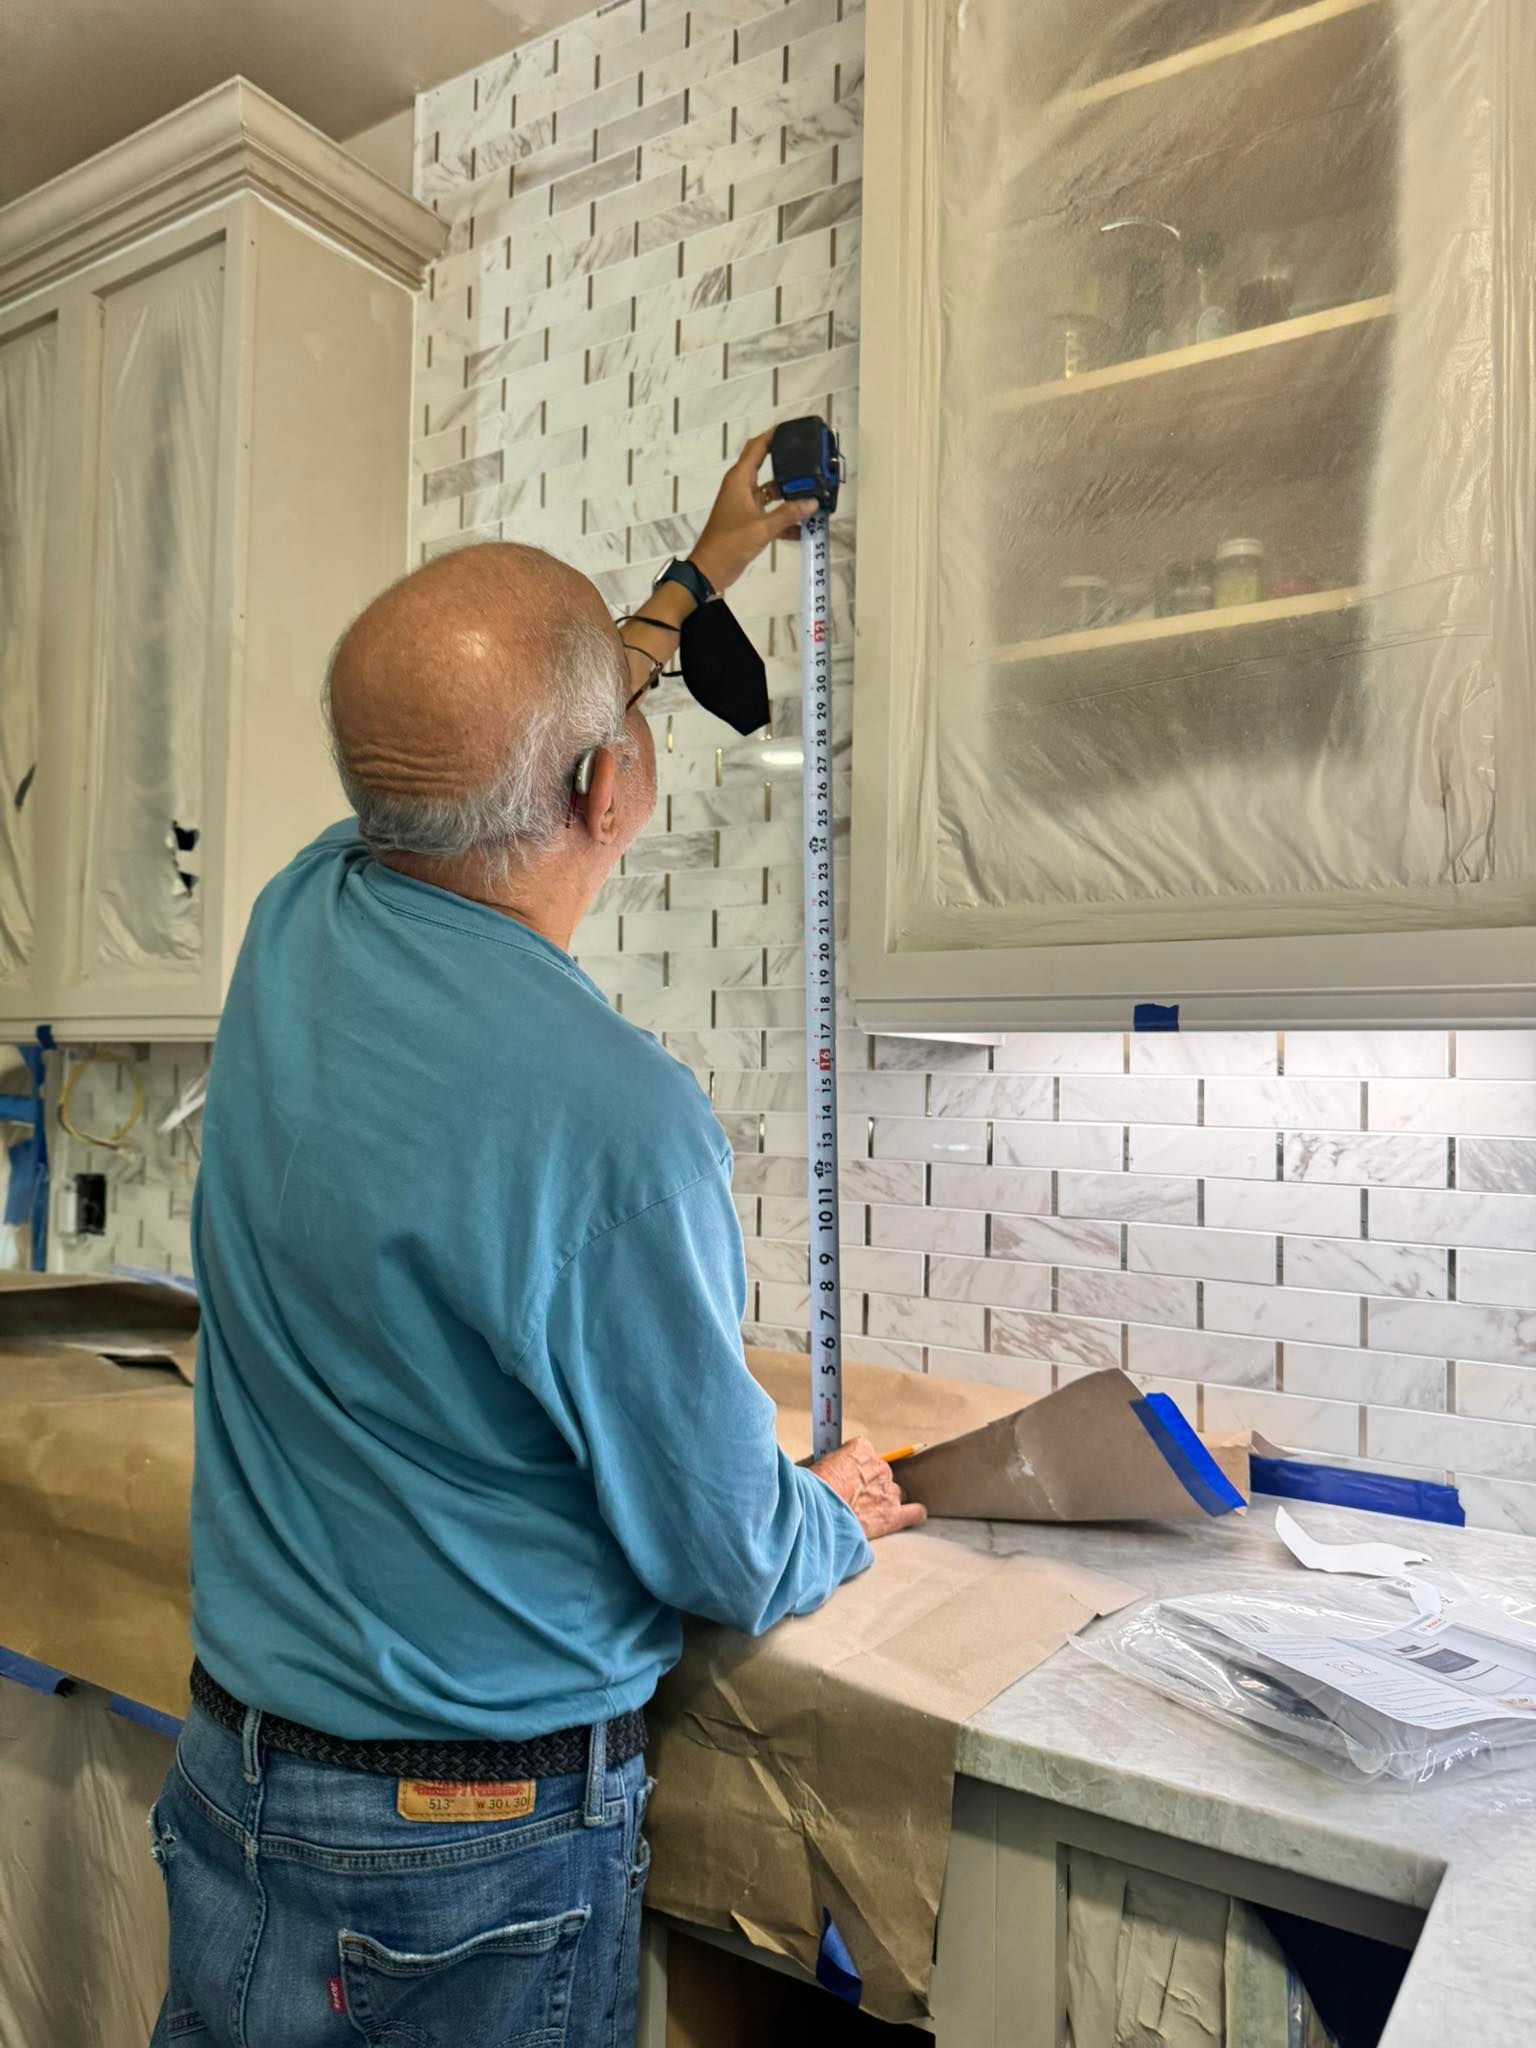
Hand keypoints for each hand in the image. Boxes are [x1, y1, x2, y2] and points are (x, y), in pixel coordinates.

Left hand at [689, 430, 818, 593]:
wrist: (712, 569)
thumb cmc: (730, 542)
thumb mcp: (762, 527)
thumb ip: (789, 514)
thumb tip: (813, 503)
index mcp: (740, 480)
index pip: (757, 447)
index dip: (772, 435)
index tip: (791, 429)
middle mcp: (743, 487)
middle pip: (768, 468)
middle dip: (790, 467)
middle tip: (812, 462)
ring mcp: (747, 505)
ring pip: (773, 493)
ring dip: (791, 496)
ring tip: (815, 494)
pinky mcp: (751, 522)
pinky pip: (772, 514)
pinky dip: (786, 519)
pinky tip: (805, 526)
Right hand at [809, 1436, 926, 1541]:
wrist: (817, 1513)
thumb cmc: (812, 1490)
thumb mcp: (817, 1465)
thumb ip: (831, 1464)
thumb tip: (828, 1471)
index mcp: (861, 1449)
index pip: (865, 1454)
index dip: (855, 1470)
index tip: (847, 1479)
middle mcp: (879, 1467)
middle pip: (881, 1475)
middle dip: (870, 1487)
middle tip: (853, 1500)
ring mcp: (889, 1491)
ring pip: (895, 1494)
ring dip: (885, 1502)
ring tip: (870, 1514)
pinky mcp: (893, 1515)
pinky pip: (914, 1513)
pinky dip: (913, 1515)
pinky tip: (908, 1517)